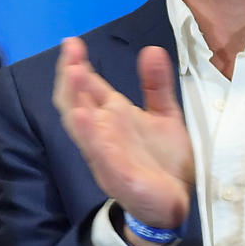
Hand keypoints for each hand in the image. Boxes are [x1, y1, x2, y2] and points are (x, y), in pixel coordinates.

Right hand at [53, 38, 193, 234]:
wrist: (173, 204)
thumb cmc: (164, 161)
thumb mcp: (165, 116)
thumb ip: (156, 85)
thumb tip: (152, 49)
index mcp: (111, 116)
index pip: (87, 87)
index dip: (78, 64)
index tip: (72, 42)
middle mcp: (102, 131)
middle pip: (75, 100)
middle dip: (71, 75)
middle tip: (71, 50)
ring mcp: (105, 151)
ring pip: (80, 123)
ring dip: (74, 98)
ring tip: (73, 73)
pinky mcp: (116, 172)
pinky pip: (98, 151)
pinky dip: (89, 133)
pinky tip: (82, 115)